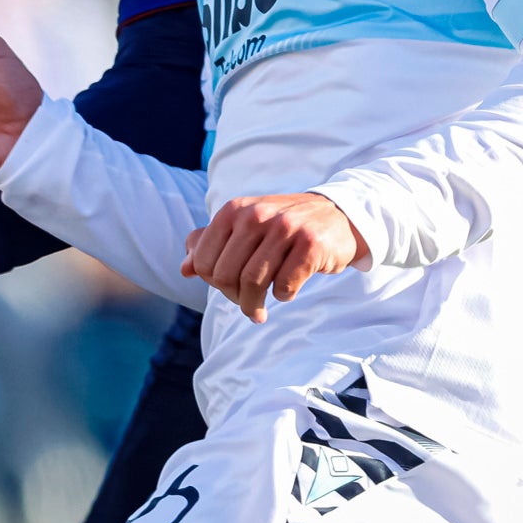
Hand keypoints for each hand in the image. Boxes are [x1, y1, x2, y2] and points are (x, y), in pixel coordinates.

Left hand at [182, 193, 367, 322]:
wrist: (338, 215)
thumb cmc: (283, 226)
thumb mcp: (243, 225)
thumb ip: (210, 243)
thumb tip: (185, 270)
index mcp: (234, 210)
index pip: (204, 261)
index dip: (212, 283)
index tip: (227, 290)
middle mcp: (257, 215)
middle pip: (227, 275)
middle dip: (233, 298)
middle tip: (246, 304)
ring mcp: (286, 228)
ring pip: (253, 283)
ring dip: (254, 306)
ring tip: (258, 312)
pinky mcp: (311, 245)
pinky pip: (285, 285)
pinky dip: (283, 296)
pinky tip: (286, 292)